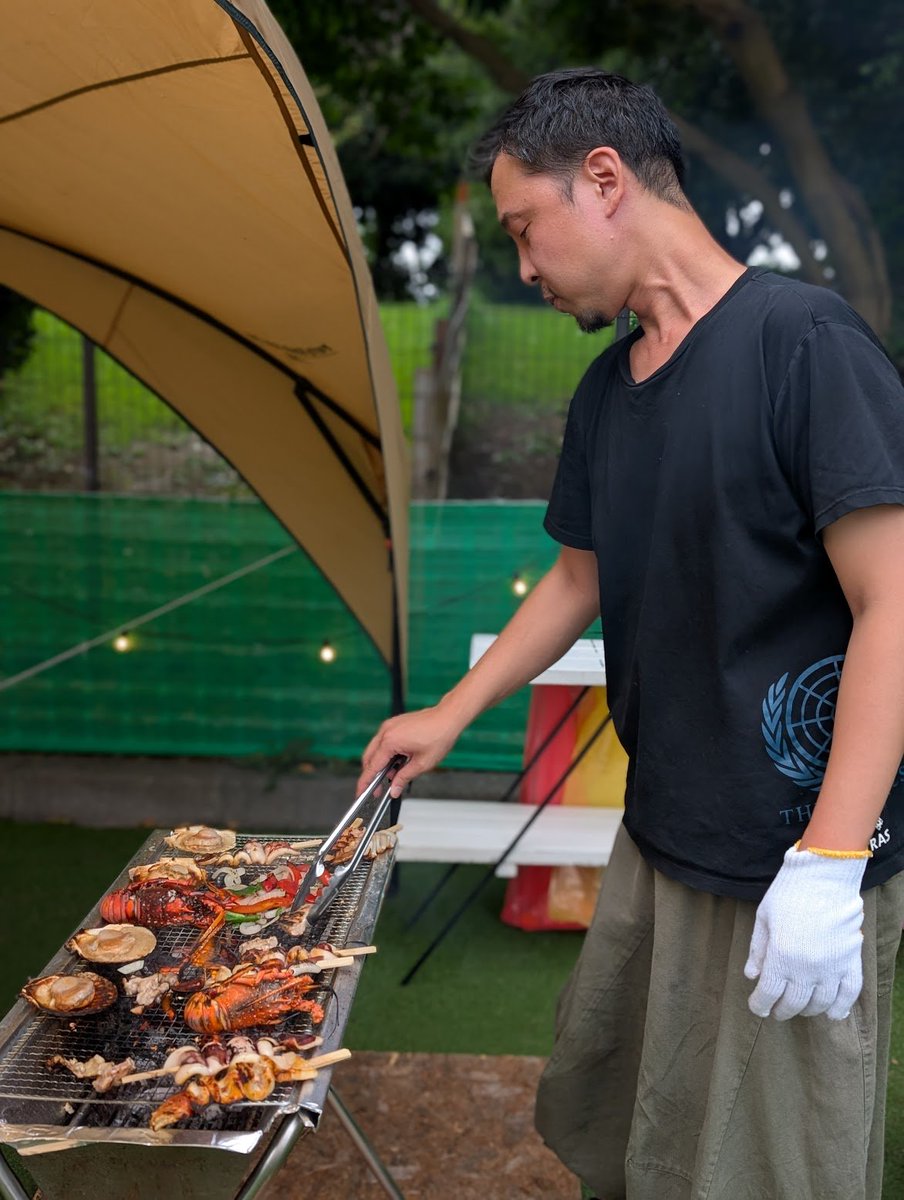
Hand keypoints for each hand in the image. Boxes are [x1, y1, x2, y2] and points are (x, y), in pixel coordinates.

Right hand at [357, 704, 463, 798]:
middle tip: (378, 789)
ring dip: (380, 764)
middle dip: (372, 775)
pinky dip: (386, 754)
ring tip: (394, 776)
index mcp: (390, 742)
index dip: (365, 782)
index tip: (360, 793)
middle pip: (369, 758)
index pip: (372, 767)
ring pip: (375, 750)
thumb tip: (394, 790)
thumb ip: (404, 778)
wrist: (448, 717)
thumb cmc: (439, 736)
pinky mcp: (394, 724)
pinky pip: (383, 741)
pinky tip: (397, 762)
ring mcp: (389, 726)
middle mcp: (386, 731)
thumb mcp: (422, 764)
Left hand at [744, 844, 867, 1020]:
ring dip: (807, 1010)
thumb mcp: (764, 918)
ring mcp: (832, 967)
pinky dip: (840, 1008)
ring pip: (820, 1003)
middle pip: (793, 1002)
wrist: (824, 877)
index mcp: (781, 956)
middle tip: (776, 1011)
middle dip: (781, 1010)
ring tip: (799, 1008)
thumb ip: (757, 950)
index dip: (761, 1005)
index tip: (757, 1008)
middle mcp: (807, 968)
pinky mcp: (851, 962)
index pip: (769, 993)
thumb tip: (751, 976)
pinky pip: (849, 993)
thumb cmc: (788, 894)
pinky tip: (832, 1014)